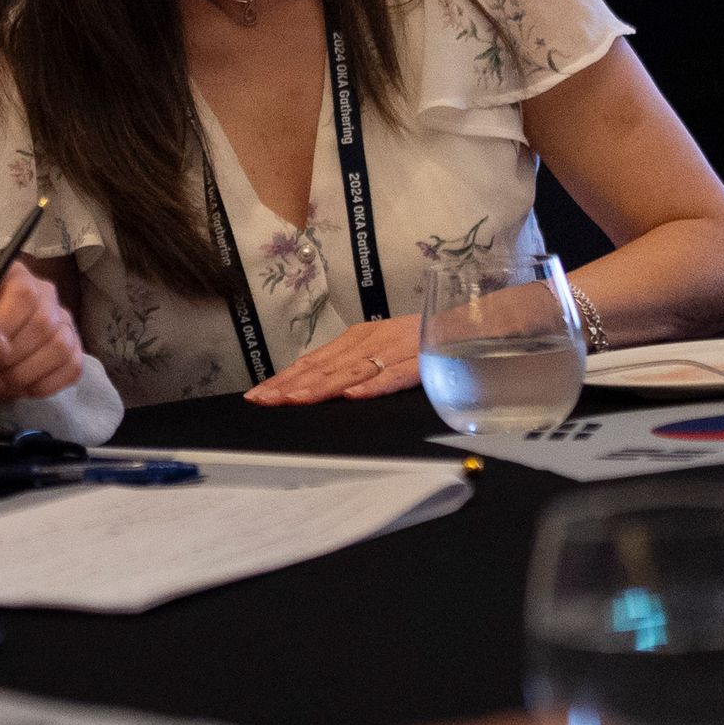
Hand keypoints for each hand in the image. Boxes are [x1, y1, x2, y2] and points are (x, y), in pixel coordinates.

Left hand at [0, 246, 79, 404]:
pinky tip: (19, 390)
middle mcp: (47, 294)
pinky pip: (72, 368)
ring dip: (25, 373)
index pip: (24, 295)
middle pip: (43, 323)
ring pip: (59, 348)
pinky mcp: (75, 352)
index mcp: (17, 276)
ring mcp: (65, 323)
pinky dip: (44, 384)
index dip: (4, 326)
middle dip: (11, 356)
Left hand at [247, 315, 417, 404]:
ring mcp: (393, 350)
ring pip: (351, 371)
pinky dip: (373, 386)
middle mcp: (369, 342)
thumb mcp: (379, 348)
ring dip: (321, 386)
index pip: (313, 361)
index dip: (285, 378)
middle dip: (291, 385)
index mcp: (357, 339)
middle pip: (325, 367)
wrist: (464, 324)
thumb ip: (351, 365)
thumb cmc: (418, 340)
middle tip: (264, 400)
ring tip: (295, 399)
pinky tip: (352, 396)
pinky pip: (394, 376)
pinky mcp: (419, 363)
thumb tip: (315, 385)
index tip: (258, 395)